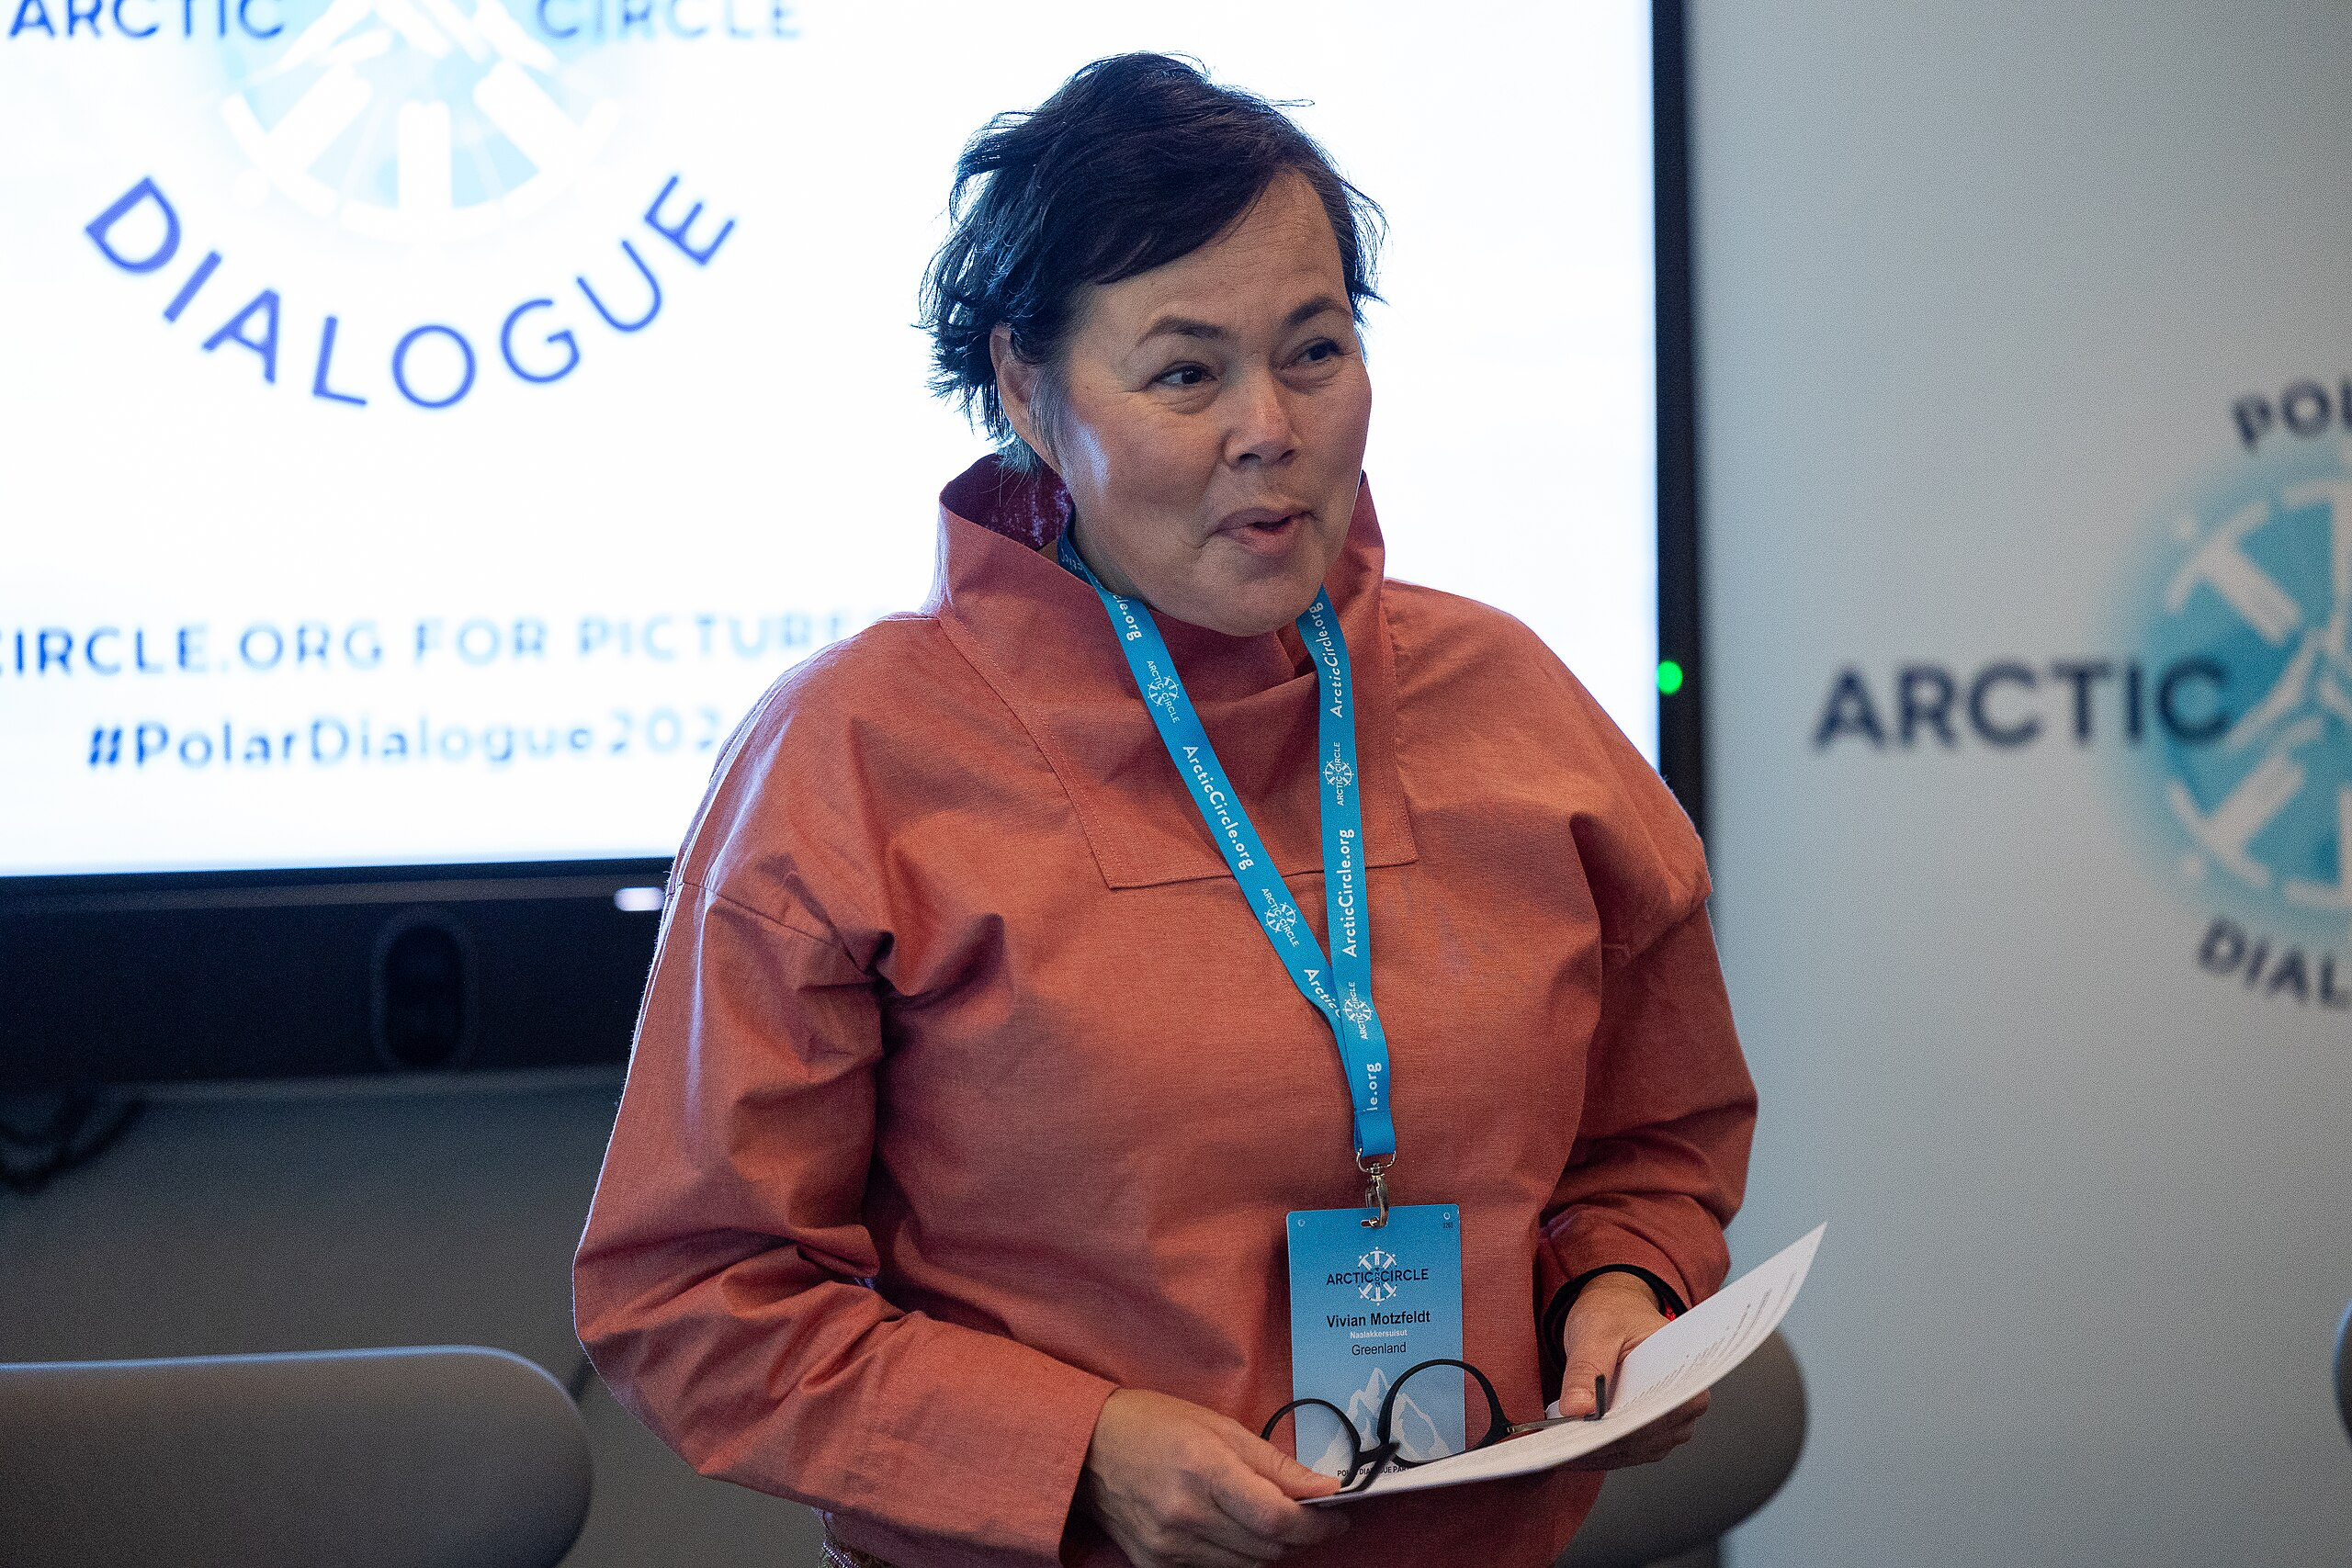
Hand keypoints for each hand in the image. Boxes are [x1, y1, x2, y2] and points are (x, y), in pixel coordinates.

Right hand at [1077, 1388, 1348, 1566]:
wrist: (1087, 1448)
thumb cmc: (1154, 1425)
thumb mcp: (1219, 1427)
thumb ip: (1275, 1463)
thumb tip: (1325, 1487)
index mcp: (1204, 1470)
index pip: (1276, 1518)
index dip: (1316, 1524)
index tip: (1337, 1515)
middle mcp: (1185, 1515)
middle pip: (1268, 1548)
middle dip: (1301, 1535)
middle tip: (1311, 1516)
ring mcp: (1168, 1547)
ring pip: (1247, 1566)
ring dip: (1271, 1548)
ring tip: (1271, 1519)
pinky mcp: (1155, 1566)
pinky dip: (1238, 1556)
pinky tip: (1235, 1531)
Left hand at [1555, 1272, 1708, 1470]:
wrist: (1616, 1310)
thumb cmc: (1614, 1314)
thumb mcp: (1595, 1332)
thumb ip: (1586, 1370)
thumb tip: (1577, 1410)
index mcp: (1685, 1375)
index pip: (1654, 1415)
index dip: (1619, 1430)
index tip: (1583, 1439)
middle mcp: (1685, 1405)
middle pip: (1643, 1439)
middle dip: (1600, 1445)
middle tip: (1560, 1446)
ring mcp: (1669, 1423)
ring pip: (1632, 1452)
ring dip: (1596, 1453)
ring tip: (1560, 1448)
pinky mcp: (1649, 1432)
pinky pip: (1625, 1451)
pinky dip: (1597, 1452)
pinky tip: (1570, 1449)